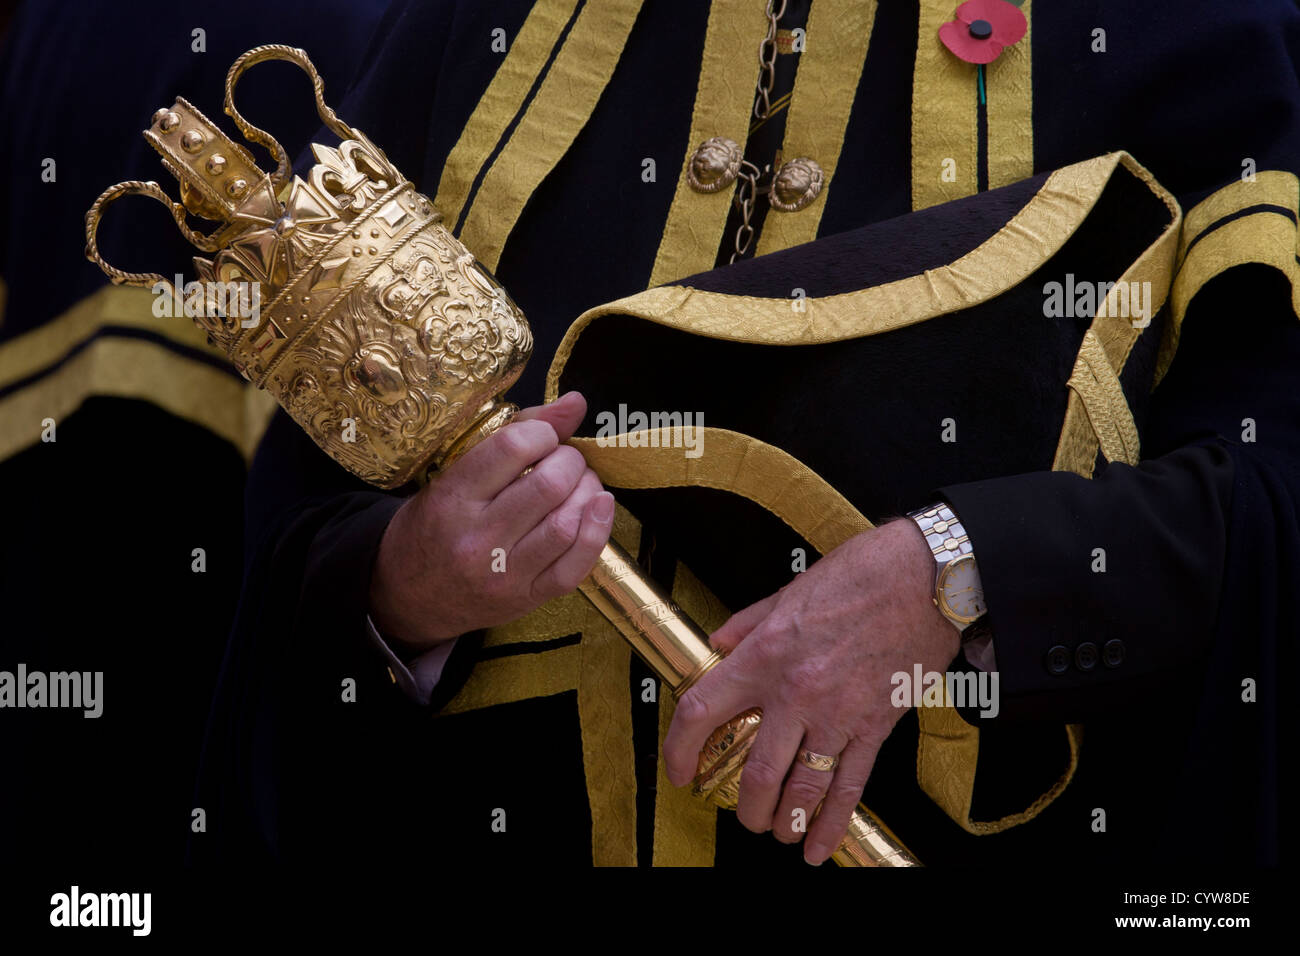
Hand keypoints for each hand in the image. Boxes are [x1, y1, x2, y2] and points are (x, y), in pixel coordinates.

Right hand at [368, 391, 613, 651]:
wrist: (411, 598)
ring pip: (567, 522)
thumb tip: (576, 402)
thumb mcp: (452, 475)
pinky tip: (599, 508)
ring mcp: (504, 573)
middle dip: (571, 461)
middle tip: (564, 462)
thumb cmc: (434, 526)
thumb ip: (515, 433)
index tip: (542, 438)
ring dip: (588, 492)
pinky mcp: (527, 598)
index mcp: (452, 497)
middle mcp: (477, 537)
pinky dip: (598, 529)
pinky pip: (576, 565)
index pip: (513, 447)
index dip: (543, 433)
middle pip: (549, 484)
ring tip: (581, 484)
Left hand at [662, 518, 959, 863]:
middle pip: (755, 769)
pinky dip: (833, 824)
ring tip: (777, 832)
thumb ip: (748, 623)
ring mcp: (838, 714)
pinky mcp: (875, 727)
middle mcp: (796, 691)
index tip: (680, 769)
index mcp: (765, 654)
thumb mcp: (788, 591)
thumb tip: (719, 644)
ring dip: (784, 822)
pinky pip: (850, 786)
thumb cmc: (860, 575)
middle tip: (742, 813)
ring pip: (801, 788)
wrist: (926, 577)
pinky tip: (820, 846)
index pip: (703, 711)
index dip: (680, 749)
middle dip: (744, 805)